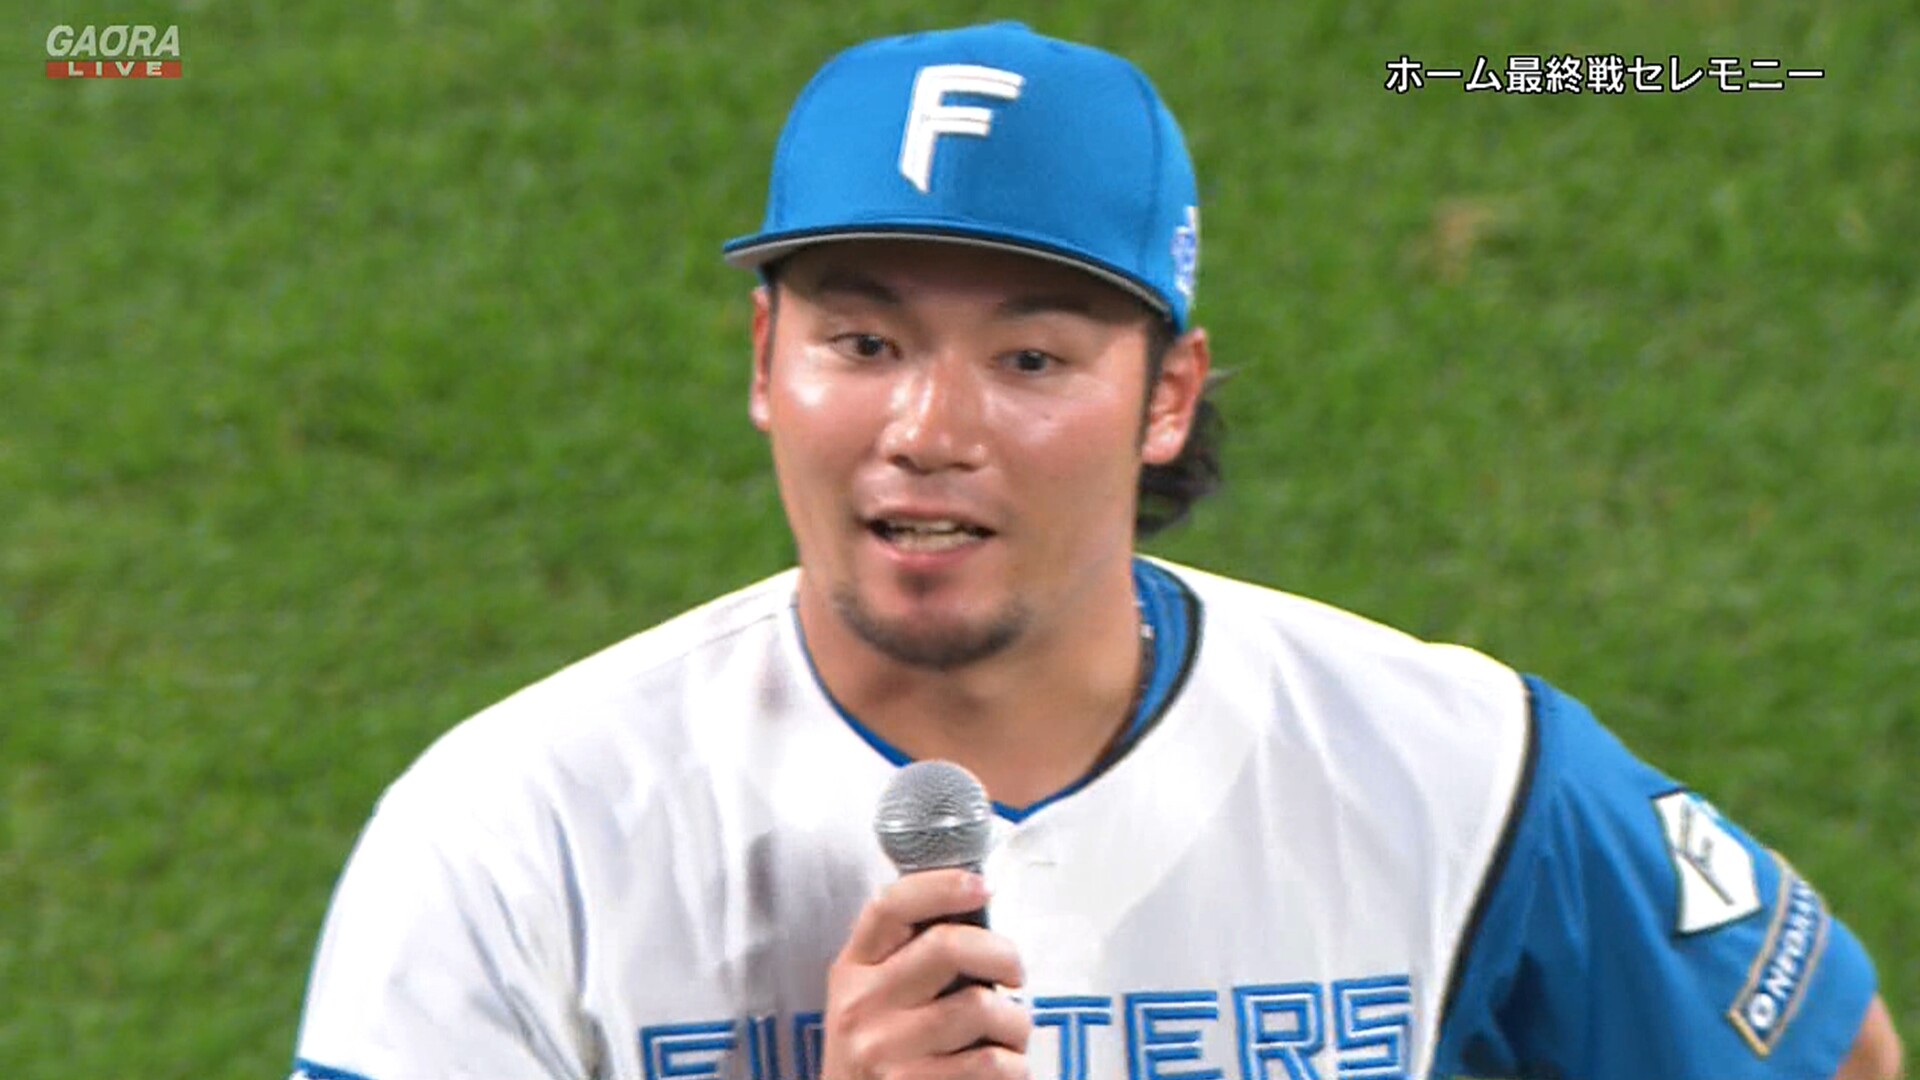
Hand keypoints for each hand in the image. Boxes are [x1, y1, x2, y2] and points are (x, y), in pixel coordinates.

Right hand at [822, 868, 1030, 1079]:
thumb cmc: (881, 1054)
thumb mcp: (872, 999)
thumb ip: (908, 961)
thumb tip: (977, 918)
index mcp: (853, 970)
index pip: (890, 906)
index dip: (941, 886)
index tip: (983, 886)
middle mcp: (861, 1004)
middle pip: (947, 946)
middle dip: (1003, 955)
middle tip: (1015, 974)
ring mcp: (883, 1049)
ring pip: (980, 1007)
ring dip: (1016, 1022)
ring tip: (1012, 1034)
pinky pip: (989, 1062)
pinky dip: (1015, 1066)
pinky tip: (1007, 1069)